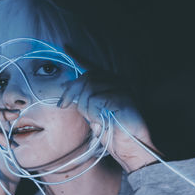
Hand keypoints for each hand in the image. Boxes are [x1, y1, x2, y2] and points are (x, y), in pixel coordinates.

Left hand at [58, 46, 157, 171]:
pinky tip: (103, 120)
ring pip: (89, 89)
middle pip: (86, 78)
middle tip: (64, 105)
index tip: (66, 47)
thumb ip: (83, 99)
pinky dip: (94, 113)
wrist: (129, 148)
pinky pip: (96, 100)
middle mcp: (118, 82)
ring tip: (96, 119)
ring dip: (86, 108)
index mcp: (110, 83)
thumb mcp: (93, 113)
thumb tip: (66, 87)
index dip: (77, 56)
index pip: (92, 67)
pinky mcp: (123, 98)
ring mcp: (122, 88)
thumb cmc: (112, 133)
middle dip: (71, 93)